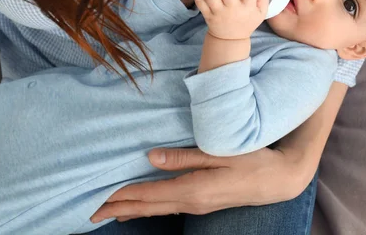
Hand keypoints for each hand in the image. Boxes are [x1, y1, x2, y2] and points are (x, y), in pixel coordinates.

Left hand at [90, 145, 311, 222]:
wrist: (277, 180)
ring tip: (106, 211)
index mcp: (192, 189)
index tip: (94, 197)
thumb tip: (150, 158)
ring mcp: (196, 205)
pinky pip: (166, 207)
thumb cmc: (251, 161)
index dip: (119, 195)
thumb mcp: (219, 153)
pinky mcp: (201, 203)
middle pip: (146, 206)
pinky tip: (139, 207)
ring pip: (154, 209)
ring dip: (129, 209)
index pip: (146, 194)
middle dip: (117, 208)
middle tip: (88, 211)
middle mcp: (190, 202)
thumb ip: (183, 156)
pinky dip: (146, 207)